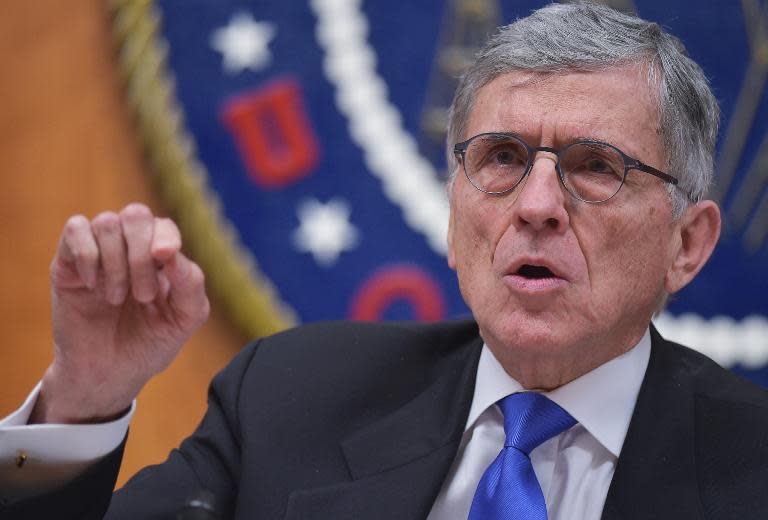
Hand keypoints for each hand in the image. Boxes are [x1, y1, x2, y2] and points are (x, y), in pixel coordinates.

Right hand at [30, 203, 209, 423]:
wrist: (108, 375)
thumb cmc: (149, 344)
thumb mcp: (183, 319)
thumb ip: (191, 284)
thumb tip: (173, 253)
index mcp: (160, 257)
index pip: (163, 225)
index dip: (165, 237)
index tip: (164, 259)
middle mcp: (129, 248)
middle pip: (135, 214)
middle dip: (141, 254)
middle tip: (143, 296)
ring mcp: (98, 252)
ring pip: (106, 222)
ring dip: (116, 263)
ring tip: (117, 299)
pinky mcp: (67, 262)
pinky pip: (75, 228)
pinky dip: (88, 254)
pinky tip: (93, 285)